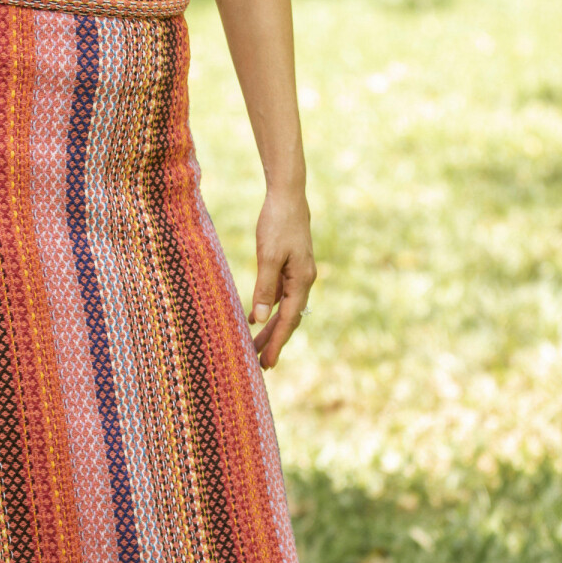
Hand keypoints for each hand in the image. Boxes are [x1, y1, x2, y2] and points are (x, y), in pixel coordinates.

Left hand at [248, 187, 315, 369]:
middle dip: (275, 341)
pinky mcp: (291, 267)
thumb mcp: (268, 256)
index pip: (288, 320)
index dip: (277, 343)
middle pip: (289, 318)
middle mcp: (304, 281)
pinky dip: (270, 310)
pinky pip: (281, 296)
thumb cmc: (277, 223)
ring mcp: (299, 274)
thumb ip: (264, 287)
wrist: (288, 197)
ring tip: (257, 348)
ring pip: (285, 309)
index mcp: (301, 280)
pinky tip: (257, 319)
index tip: (266, 363)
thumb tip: (258, 318)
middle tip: (261, 365)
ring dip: (272, 328)